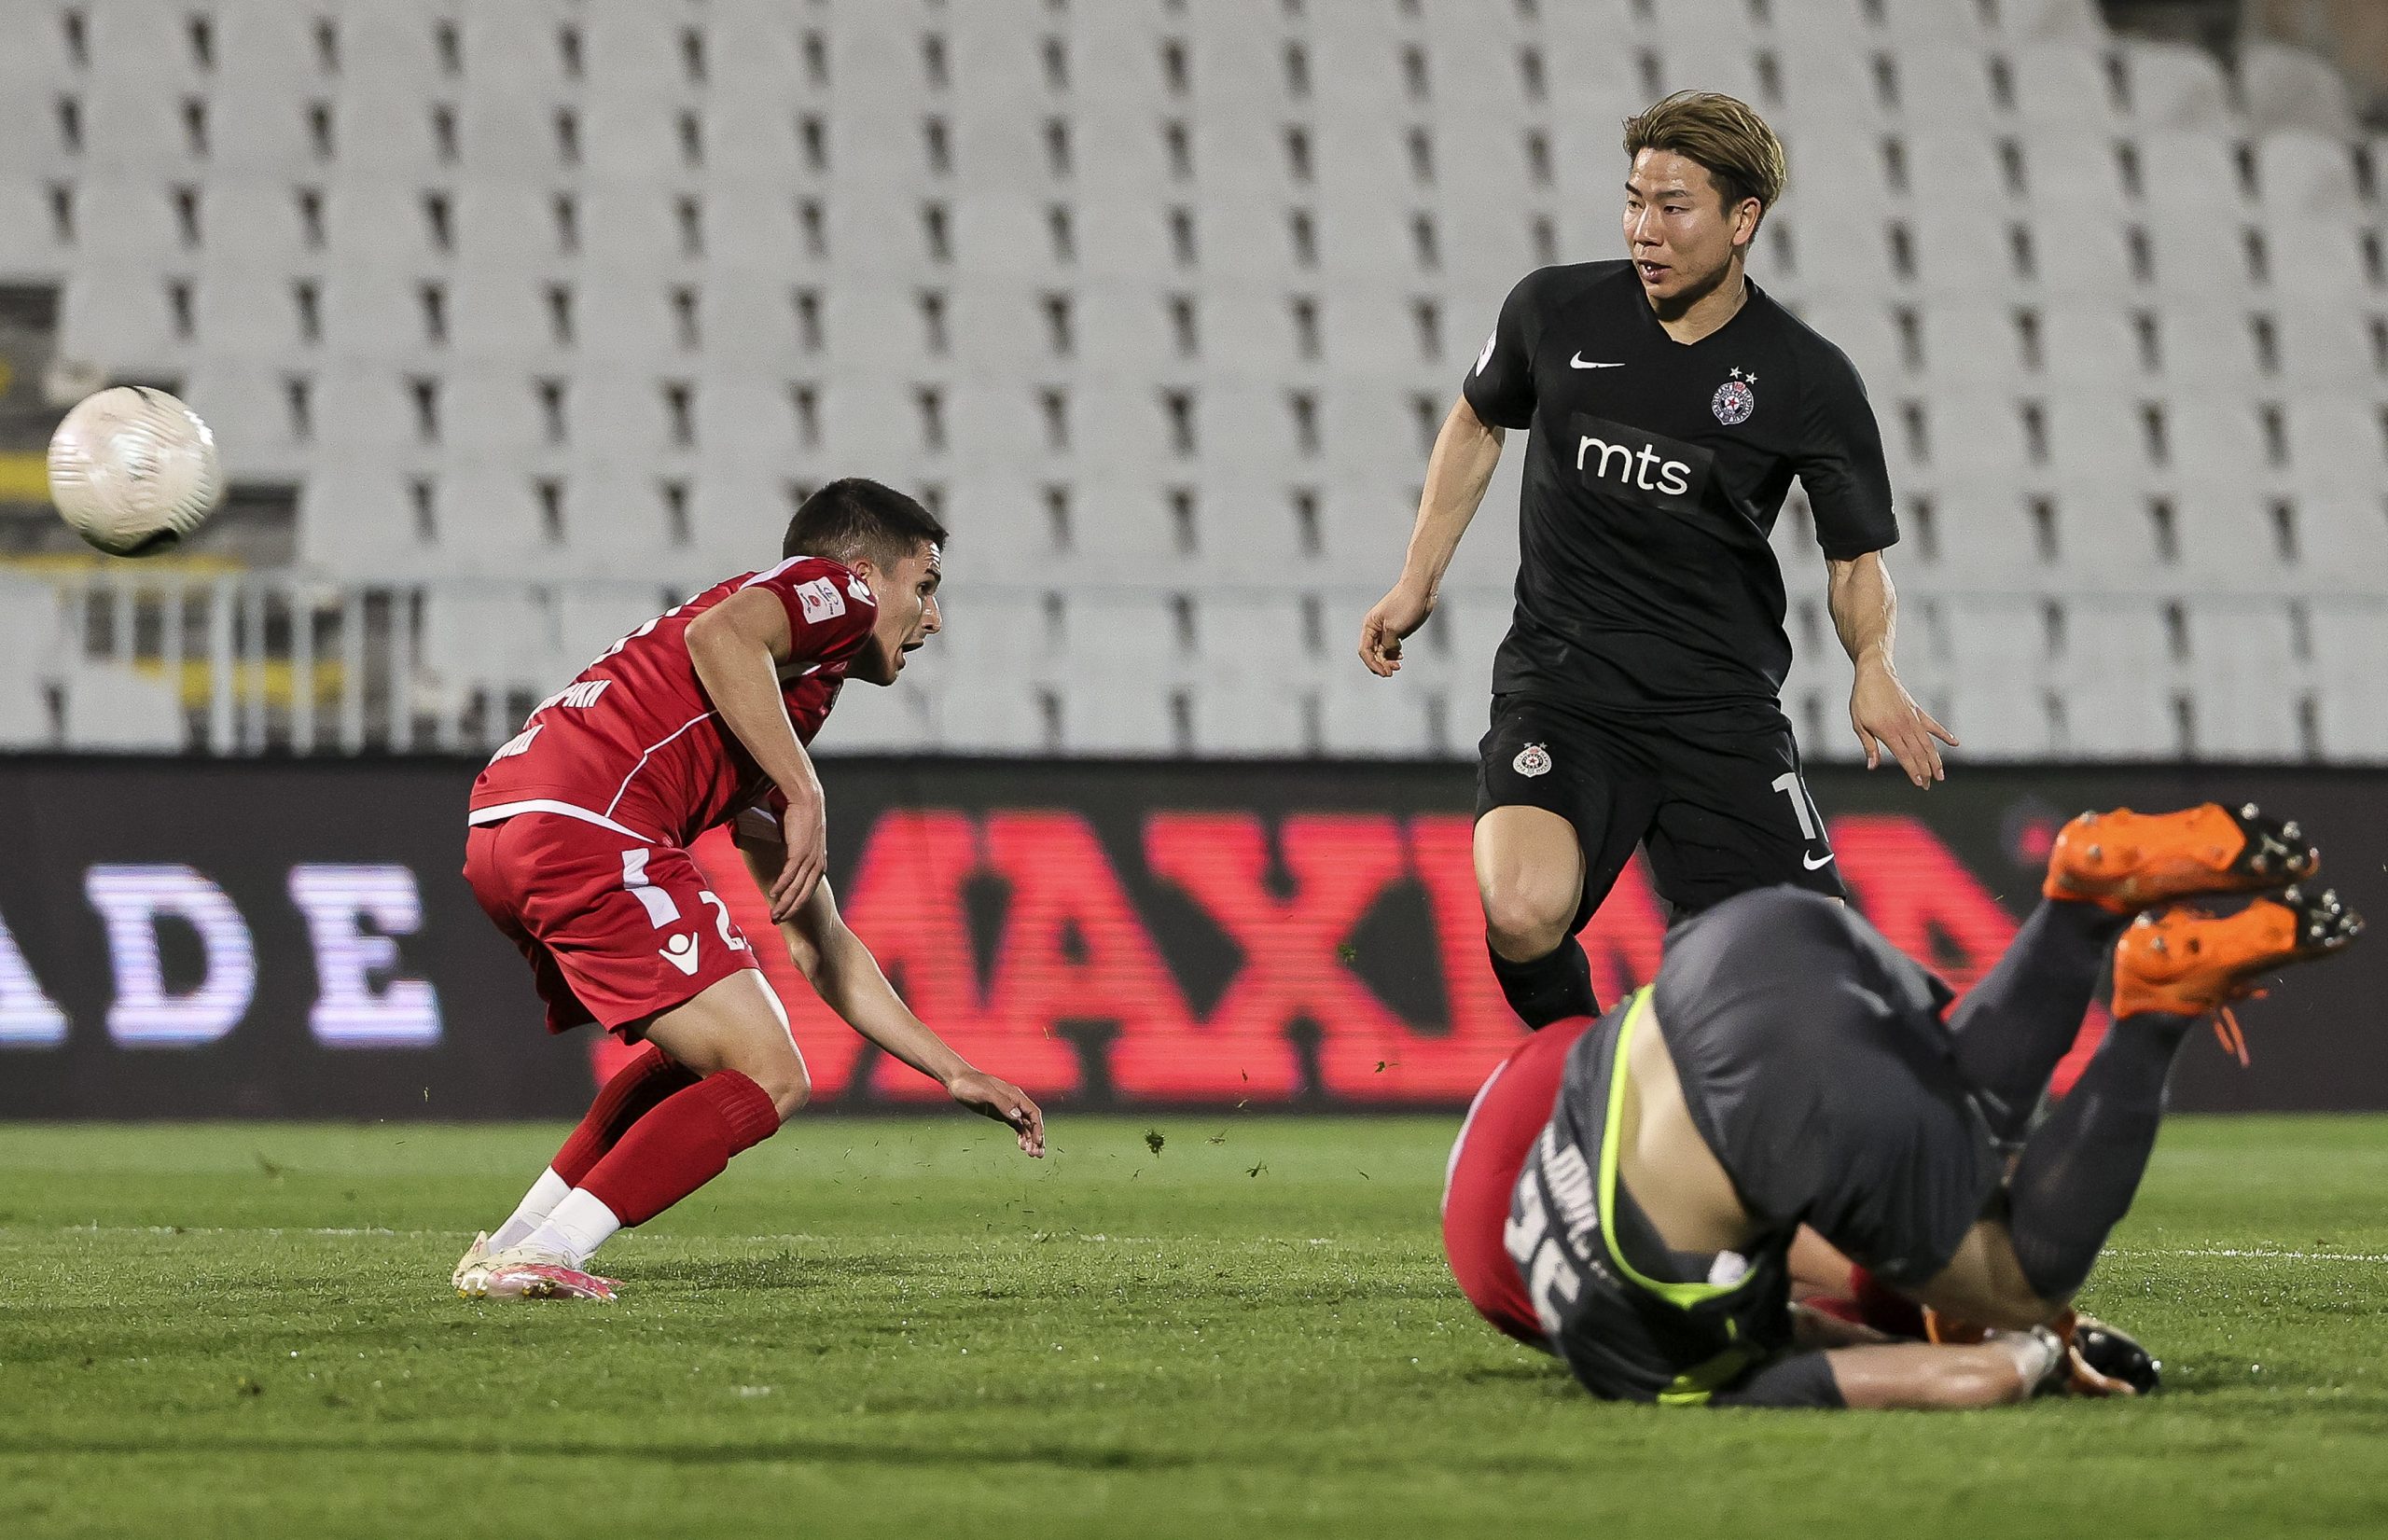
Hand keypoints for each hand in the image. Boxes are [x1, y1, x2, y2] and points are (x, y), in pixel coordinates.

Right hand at [768, 792, 826, 920]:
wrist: (806, 798)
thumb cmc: (801, 816)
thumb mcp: (800, 841)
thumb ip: (794, 853)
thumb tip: (782, 860)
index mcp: (819, 863)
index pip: (808, 891)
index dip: (796, 905)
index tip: (785, 914)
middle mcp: (817, 863)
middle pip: (804, 894)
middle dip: (790, 910)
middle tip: (777, 921)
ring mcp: (810, 858)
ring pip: (796, 888)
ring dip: (784, 903)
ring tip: (774, 914)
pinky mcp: (801, 851)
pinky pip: (790, 874)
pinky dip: (781, 885)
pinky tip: (773, 894)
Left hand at [947, 1070, 1045, 1156]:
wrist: (958, 1081)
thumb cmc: (970, 1084)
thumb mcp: (985, 1093)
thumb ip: (1002, 1103)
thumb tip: (1017, 1116)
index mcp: (1015, 1095)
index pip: (1033, 1113)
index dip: (1037, 1128)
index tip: (1037, 1142)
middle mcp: (1015, 1102)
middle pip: (1032, 1121)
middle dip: (1037, 1137)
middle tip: (1036, 1154)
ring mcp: (1008, 1108)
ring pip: (1026, 1125)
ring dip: (1031, 1139)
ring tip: (1032, 1154)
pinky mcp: (1001, 1114)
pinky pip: (1016, 1126)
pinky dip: (1021, 1136)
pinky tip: (1021, 1145)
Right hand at [1357, 582, 1433, 676]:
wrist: (1421, 590)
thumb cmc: (1406, 603)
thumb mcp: (1394, 628)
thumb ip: (1388, 644)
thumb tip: (1388, 653)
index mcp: (1370, 625)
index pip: (1365, 651)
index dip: (1372, 664)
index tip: (1383, 672)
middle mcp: (1376, 628)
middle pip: (1373, 653)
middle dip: (1381, 664)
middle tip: (1392, 671)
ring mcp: (1387, 630)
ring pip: (1382, 651)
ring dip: (1387, 661)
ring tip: (1398, 665)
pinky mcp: (1397, 630)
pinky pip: (1391, 647)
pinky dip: (1394, 654)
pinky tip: (1400, 657)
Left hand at [1850, 663, 1957, 787]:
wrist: (1875, 673)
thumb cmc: (1863, 699)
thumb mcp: (1859, 724)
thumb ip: (1869, 746)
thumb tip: (1872, 766)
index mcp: (1889, 731)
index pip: (1904, 756)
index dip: (1913, 770)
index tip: (1919, 783)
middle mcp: (1904, 726)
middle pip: (1918, 753)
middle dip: (1925, 771)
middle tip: (1929, 785)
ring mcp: (1913, 718)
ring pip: (1928, 743)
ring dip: (1935, 759)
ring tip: (1941, 774)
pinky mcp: (1917, 711)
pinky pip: (1933, 725)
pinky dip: (1944, 734)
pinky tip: (1954, 743)